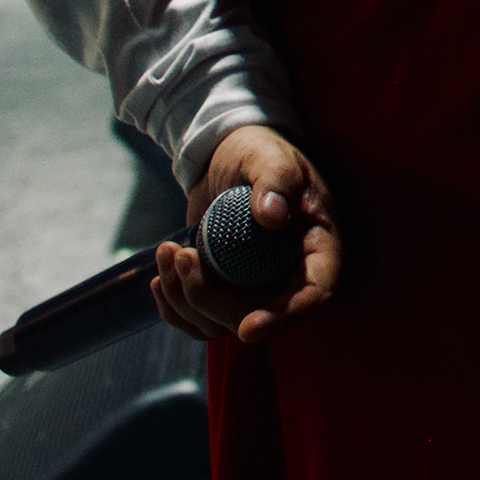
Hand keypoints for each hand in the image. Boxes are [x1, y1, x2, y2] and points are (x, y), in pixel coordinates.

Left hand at [157, 123, 340, 346]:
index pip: (316, 293)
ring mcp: (258, 288)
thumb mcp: (269, 156)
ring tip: (167, 253)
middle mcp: (293, 276)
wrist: (231, 157)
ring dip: (184, 300)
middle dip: (210, 298)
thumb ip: (275, 180)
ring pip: (222, 325)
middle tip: (180, 255)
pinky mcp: (227, 292)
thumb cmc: (259, 151)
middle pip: (257, 315)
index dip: (285, 317)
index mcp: (320, 246)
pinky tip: (160, 278)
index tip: (248, 328)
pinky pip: (201, 321)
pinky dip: (174, 308)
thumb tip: (272, 216)